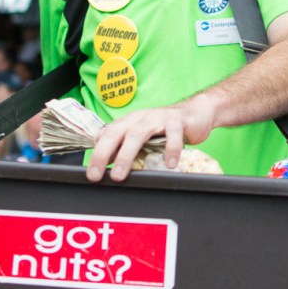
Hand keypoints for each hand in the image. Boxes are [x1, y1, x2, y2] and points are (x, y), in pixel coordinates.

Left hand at [87, 101, 214, 181]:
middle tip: (96, 175)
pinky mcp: (178, 121)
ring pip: (138, 134)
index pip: (107, 135)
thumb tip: (106, 163)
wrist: (196, 113)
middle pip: (117, 134)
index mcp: (129, 122)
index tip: (91, 173)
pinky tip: (169, 164)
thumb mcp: (144, 136)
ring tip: (119, 174)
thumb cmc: (166, 128)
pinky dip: (171, 149)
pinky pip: (173, 135)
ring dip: (126, 154)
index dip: (97, 153)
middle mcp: (140, 118)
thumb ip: (127, 146)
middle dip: (103, 154)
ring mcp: (159, 118)